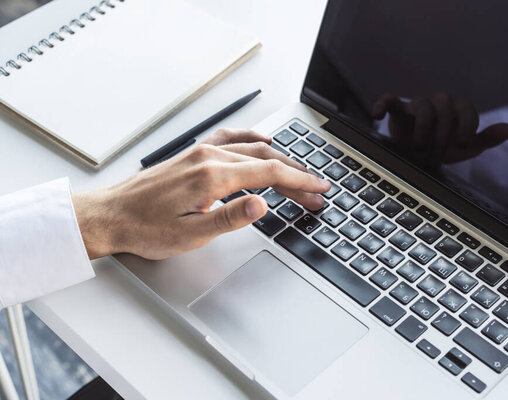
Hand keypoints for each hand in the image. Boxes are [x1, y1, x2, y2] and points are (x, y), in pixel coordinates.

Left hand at [72, 128, 330, 259]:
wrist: (111, 216)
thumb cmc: (146, 228)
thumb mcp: (190, 235)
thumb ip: (230, 218)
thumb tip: (262, 205)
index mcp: (211, 177)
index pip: (269, 174)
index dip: (299, 182)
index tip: (318, 190)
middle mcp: (208, 157)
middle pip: (265, 159)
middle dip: (296, 175)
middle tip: (314, 193)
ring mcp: (200, 151)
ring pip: (252, 148)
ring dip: (279, 159)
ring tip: (298, 173)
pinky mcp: (193, 153)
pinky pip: (230, 138)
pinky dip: (253, 139)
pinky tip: (262, 141)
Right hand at [372, 93, 507, 167]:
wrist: (415, 157)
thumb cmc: (442, 149)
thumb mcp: (464, 148)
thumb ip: (485, 139)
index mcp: (457, 109)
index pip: (467, 111)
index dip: (466, 128)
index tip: (461, 146)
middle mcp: (438, 103)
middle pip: (445, 112)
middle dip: (441, 138)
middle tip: (435, 158)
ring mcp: (416, 105)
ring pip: (423, 109)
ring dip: (423, 132)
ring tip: (419, 152)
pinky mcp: (397, 109)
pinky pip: (389, 100)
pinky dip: (383, 104)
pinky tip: (377, 115)